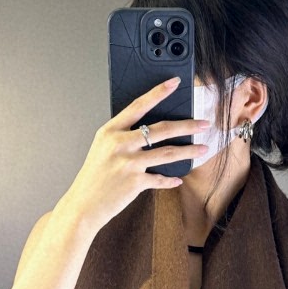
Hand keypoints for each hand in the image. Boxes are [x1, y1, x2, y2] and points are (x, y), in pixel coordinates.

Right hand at [60, 76, 210, 235]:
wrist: (83, 205)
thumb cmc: (93, 177)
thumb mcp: (102, 149)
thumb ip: (122, 137)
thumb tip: (149, 132)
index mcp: (110, 131)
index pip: (139, 106)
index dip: (158, 92)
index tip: (174, 83)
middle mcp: (120, 144)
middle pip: (161, 129)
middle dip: (187, 125)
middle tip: (204, 124)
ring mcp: (129, 163)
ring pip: (168, 153)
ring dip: (189, 151)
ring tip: (203, 148)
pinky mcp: (136, 182)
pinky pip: (161, 178)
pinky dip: (171, 179)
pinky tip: (178, 178)